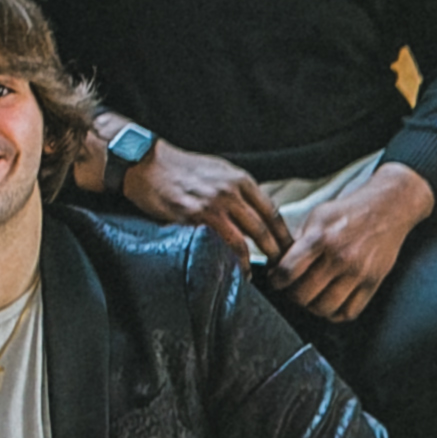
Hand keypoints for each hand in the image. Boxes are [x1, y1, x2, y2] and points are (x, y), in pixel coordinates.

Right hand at [109, 132, 289, 266]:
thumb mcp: (220, 170)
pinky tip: (232, 270)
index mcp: (241, 180)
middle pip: (263, 229)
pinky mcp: (192, 218)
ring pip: (243, 241)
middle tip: (281, 269)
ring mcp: (212, 206)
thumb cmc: (183, 168)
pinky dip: (228, 261)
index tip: (290, 250)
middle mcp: (230, 192)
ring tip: (257, 275)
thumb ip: (241, 191)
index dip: (283, 235)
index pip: (273, 212)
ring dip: (253, 262)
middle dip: (275, 253)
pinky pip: (217, 245)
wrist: (146, 163)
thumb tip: (260, 215)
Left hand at [271, 164, 433, 324]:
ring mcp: (358, 272)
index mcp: (320, 238)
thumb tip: (279, 266)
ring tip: (312, 297)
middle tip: (293, 289)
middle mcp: (339, 257)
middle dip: (292, 295)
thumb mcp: (318, 216)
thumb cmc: (349, 212)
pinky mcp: (373, 282)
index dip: (276, 280)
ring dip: (313, 307)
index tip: (277, 280)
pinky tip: (331, 303)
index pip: (288, 271)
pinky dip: (335, 313)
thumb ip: (298, 241)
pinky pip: (349, 312)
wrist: (387, 208)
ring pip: (325, 308)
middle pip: (303, 294)